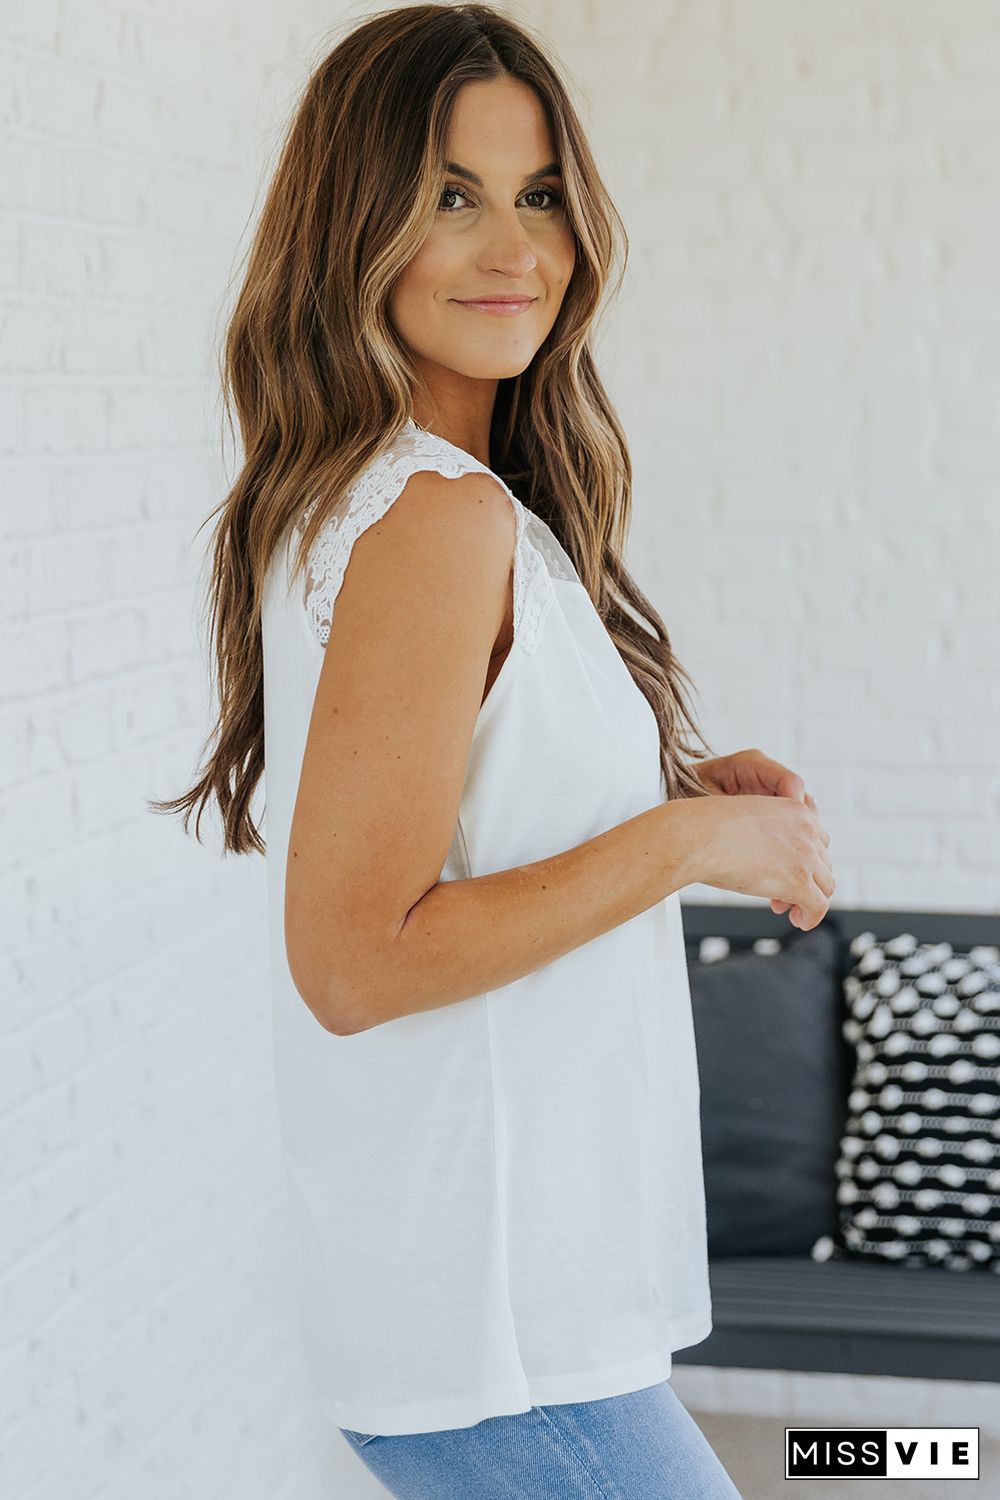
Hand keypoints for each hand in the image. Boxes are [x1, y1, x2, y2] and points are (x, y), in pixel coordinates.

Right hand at [694, 748, 820, 916]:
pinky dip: (811, 918)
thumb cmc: (706, 829)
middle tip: (786, 896)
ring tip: (792, 911)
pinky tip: (799, 922)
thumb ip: (764, 834)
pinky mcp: (799, 881)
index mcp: (794, 808)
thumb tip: (763, 859)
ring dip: (810, 900)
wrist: (695, 836)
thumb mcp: (745, 821)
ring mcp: (805, 855)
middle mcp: (806, 828)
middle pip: (824, 863)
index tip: (787, 873)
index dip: (805, 860)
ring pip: (826, 886)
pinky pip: (818, 907)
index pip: (818, 839)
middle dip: (807, 881)